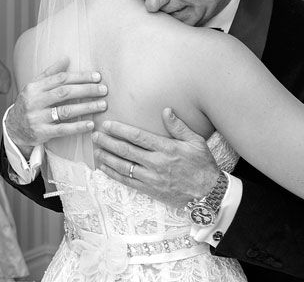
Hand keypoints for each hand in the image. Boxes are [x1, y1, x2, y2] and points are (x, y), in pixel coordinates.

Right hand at [6, 57, 107, 155]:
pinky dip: (78, 127)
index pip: (61, 79)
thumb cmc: (29, 104)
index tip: (97, 76)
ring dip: (86, 107)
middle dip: (86, 90)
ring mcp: (37, 118)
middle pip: (65, 92)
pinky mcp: (41, 133)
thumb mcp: (35, 87)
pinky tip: (91, 124)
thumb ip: (50, 73)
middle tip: (103, 89)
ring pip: (66, 111)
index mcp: (34, 87)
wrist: (13, 128)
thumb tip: (66, 58)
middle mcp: (35, 101)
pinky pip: (63, 129)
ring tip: (102, 105)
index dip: (80, 77)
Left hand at [93, 108, 220, 207]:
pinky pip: (128, 182)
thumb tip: (166, 110)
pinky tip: (105, 168)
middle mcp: (156, 163)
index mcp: (166, 148)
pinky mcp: (150, 190)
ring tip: (96, 150)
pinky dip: (114, 174)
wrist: (208, 193)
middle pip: (126, 151)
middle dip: (108, 142)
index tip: (107, 124)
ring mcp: (152, 178)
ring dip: (108, 158)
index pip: (138, 136)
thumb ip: (178, 126)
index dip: (120, 130)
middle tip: (95, 135)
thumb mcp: (196, 141)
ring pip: (124, 167)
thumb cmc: (202, 165)